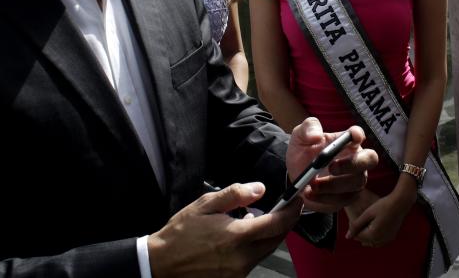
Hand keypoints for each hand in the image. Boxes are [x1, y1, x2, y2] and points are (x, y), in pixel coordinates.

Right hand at [147, 182, 299, 277]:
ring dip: (268, 235)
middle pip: (276, 240)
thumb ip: (235, 195)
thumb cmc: (181, 233)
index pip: (278, 224)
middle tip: (283, 208)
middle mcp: (242, 257)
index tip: (297, 200)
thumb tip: (260, 189)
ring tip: (255, 220)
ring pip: (266, 250)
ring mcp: (239, 271)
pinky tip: (241, 238)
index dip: (292, 211)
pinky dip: (254, 247)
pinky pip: (253, 260)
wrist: (161, 263)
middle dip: (284, 223)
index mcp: (237, 236)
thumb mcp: (205, 205)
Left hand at [285, 118, 377, 212]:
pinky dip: (325, 198)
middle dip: (352, 164)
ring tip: (312, 186)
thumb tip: (316, 136)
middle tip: (332, 168)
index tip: (353, 136)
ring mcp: (354, 180)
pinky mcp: (347, 197)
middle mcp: (356, 159)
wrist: (296, 176)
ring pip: (356, 184)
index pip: (358, 134)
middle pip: (369, 160)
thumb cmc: (303, 151)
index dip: (358, 134)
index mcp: (346, 141)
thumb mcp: (300, 136)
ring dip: (333, 186)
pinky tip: (309, 194)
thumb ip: (308, 129)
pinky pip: (342, 200)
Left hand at [346, 182, 416, 247]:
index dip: (354, 228)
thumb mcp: (367, 213)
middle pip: (365, 241)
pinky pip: (380, 241)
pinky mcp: (392, 236)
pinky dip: (375, 237)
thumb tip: (347, 237)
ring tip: (366, 224)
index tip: (357, 218)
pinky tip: (374, 229)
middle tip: (361, 220)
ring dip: (367, 236)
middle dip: (361, 233)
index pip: (358, 237)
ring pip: (373, 243)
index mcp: (373, 235)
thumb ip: (356, 225)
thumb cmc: (383, 205)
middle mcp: (381, 240)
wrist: (400, 203)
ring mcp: (387, 239)